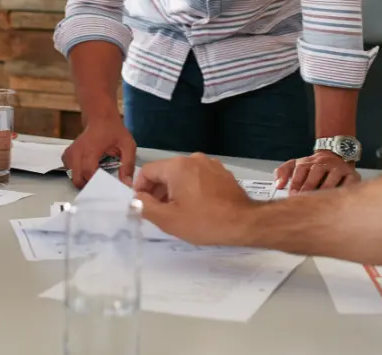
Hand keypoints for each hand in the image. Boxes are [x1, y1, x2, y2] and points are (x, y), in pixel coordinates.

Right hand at [62, 116, 135, 188]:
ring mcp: (70, 153)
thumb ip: (128, 164)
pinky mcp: (67, 154)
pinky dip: (76, 173)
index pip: (88, 172)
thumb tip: (126, 184)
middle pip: (77, 178)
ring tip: (95, 178)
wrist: (100, 118)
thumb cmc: (114, 131)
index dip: (96, 183)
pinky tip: (86, 170)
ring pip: (72, 176)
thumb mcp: (127, 145)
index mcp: (91, 149)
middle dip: (89, 185)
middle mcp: (77, 152)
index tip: (106, 189)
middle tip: (100, 186)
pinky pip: (68, 170)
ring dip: (82, 180)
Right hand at [133, 154, 256, 244]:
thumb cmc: (204, 221)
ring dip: (175, 190)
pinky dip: (192, 188)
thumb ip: (146, 206)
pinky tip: (197, 206)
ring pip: (182, 174)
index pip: (148, 171)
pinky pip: (198, 177)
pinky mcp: (221, 172)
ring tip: (179, 211)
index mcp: (177, 166)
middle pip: (165, 172)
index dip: (140, 189)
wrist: (243, 222)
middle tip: (160, 212)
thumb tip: (137, 199)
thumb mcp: (168, 219)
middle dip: (158, 191)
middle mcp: (192, 159)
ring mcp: (209, 164)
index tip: (144, 206)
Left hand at [275, 151, 360, 193]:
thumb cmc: (314, 166)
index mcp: (309, 162)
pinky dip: (345, 189)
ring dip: (326, 188)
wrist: (336, 155)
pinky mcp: (352, 175)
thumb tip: (278, 185)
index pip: (301, 169)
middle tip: (304, 198)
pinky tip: (339, 198)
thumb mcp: (296, 165)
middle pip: (316, 172)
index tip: (292, 194)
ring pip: (332, 176)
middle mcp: (324, 163)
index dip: (296, 181)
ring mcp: (339, 168)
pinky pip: (350, 182)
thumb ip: (283, 172)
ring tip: (320, 200)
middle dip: (309, 186)